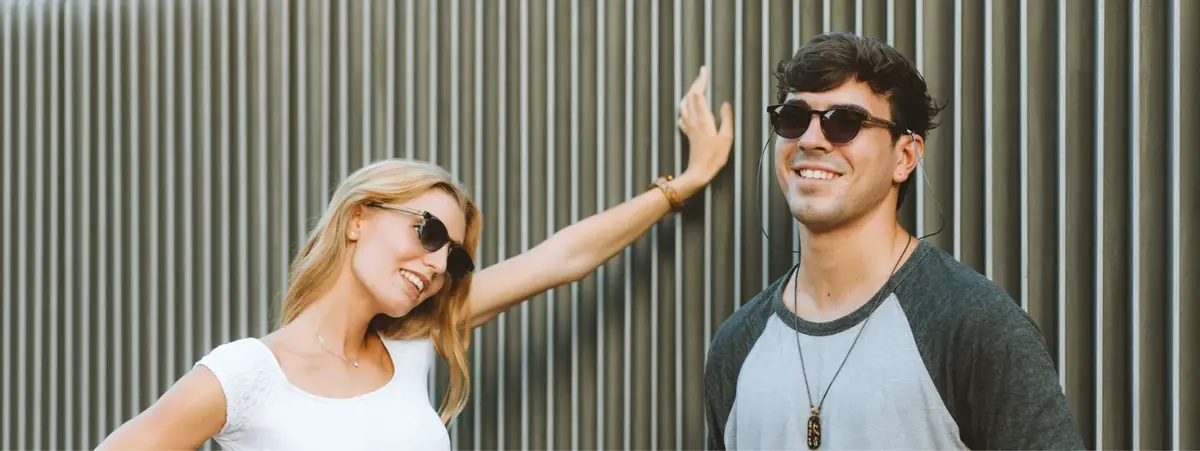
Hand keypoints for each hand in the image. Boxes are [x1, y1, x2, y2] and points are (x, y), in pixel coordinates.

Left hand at [676, 66, 733, 190]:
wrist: (698, 172)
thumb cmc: (714, 157)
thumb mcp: (726, 138)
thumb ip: (726, 119)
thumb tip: (725, 103)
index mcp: (703, 119)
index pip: (699, 94)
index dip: (701, 80)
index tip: (704, 70)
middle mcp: (693, 120)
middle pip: (690, 96)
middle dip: (696, 83)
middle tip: (703, 75)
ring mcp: (688, 127)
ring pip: (684, 104)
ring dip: (689, 93)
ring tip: (696, 88)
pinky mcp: (687, 133)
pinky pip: (683, 115)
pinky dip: (686, 106)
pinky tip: (688, 108)